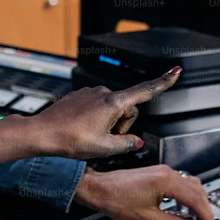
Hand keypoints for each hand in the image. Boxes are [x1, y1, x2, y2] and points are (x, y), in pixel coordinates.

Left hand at [28, 66, 181, 159]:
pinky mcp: (79, 96)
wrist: (42, 133)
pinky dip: (94, 120)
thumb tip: (135, 140)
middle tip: (104, 140)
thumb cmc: (70, 140)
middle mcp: (102, 93)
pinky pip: (96, 108)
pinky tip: (80, 130)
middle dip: (121, 125)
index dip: (164, 82)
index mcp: (113, 102)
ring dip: (107, 124)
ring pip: (111, 110)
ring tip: (89, 136)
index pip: (145, 91)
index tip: (177, 71)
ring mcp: (89, 93)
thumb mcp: (104, 148)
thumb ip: (126, 143)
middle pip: (127, 109)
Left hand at [73, 165, 214, 219]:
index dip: (205, 216)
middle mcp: (167, 172)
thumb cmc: (117, 200)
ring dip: (197, 202)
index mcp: (166, 181)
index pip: (196, 199)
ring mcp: (163, 171)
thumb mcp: (149, 218)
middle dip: (204, 210)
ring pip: (191, 185)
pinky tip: (185, 209)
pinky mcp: (158, 174)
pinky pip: (181, 183)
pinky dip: (188, 196)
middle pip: (197, 190)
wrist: (99, 189)